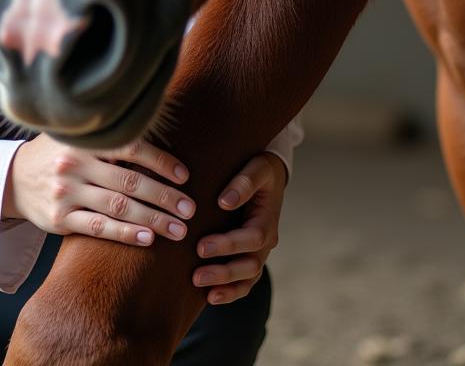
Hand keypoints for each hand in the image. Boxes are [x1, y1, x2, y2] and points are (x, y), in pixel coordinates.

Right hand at [2, 134, 195, 246]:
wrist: (13, 178)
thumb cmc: (57, 153)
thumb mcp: (77, 135)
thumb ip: (110, 136)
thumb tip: (161, 134)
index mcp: (84, 139)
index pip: (131, 148)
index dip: (161, 162)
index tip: (185, 176)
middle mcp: (74, 163)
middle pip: (129, 182)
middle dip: (165, 196)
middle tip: (191, 208)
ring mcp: (66, 192)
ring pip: (118, 208)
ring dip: (154, 219)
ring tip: (180, 229)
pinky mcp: (60, 219)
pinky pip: (99, 228)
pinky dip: (126, 233)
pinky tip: (149, 238)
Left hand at [193, 152, 286, 304]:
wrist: (268, 174)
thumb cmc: (260, 168)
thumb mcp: (256, 167)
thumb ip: (243, 182)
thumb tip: (224, 202)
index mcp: (267, 219)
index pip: (252, 239)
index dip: (228, 245)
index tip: (202, 246)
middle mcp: (266, 240)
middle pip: (250, 265)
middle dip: (223, 272)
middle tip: (196, 275)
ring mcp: (259, 251)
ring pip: (248, 278)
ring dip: (226, 286)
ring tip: (200, 288)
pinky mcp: (250, 255)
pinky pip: (245, 281)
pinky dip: (231, 292)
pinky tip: (210, 297)